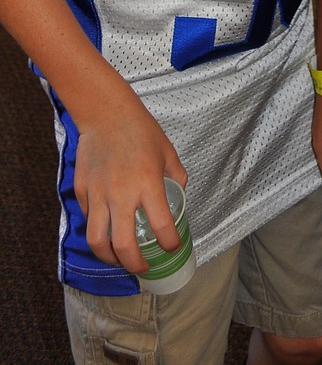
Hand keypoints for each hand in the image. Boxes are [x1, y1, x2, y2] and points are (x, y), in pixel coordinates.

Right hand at [74, 89, 186, 273]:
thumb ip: (177, 177)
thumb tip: (179, 197)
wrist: (107, 114)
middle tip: (143, 268)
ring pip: (97, 241)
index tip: (172, 247)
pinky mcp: (82, 191)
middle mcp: (121, 194)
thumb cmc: (141, 131)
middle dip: (135, 265)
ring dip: (110, 258)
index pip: (161, 226)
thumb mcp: (168, 152)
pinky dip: (98, 229)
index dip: (170, 243)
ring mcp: (98, 194)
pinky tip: (107, 228)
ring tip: (119, 260)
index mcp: (148, 184)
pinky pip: (89, 219)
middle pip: (124, 246)